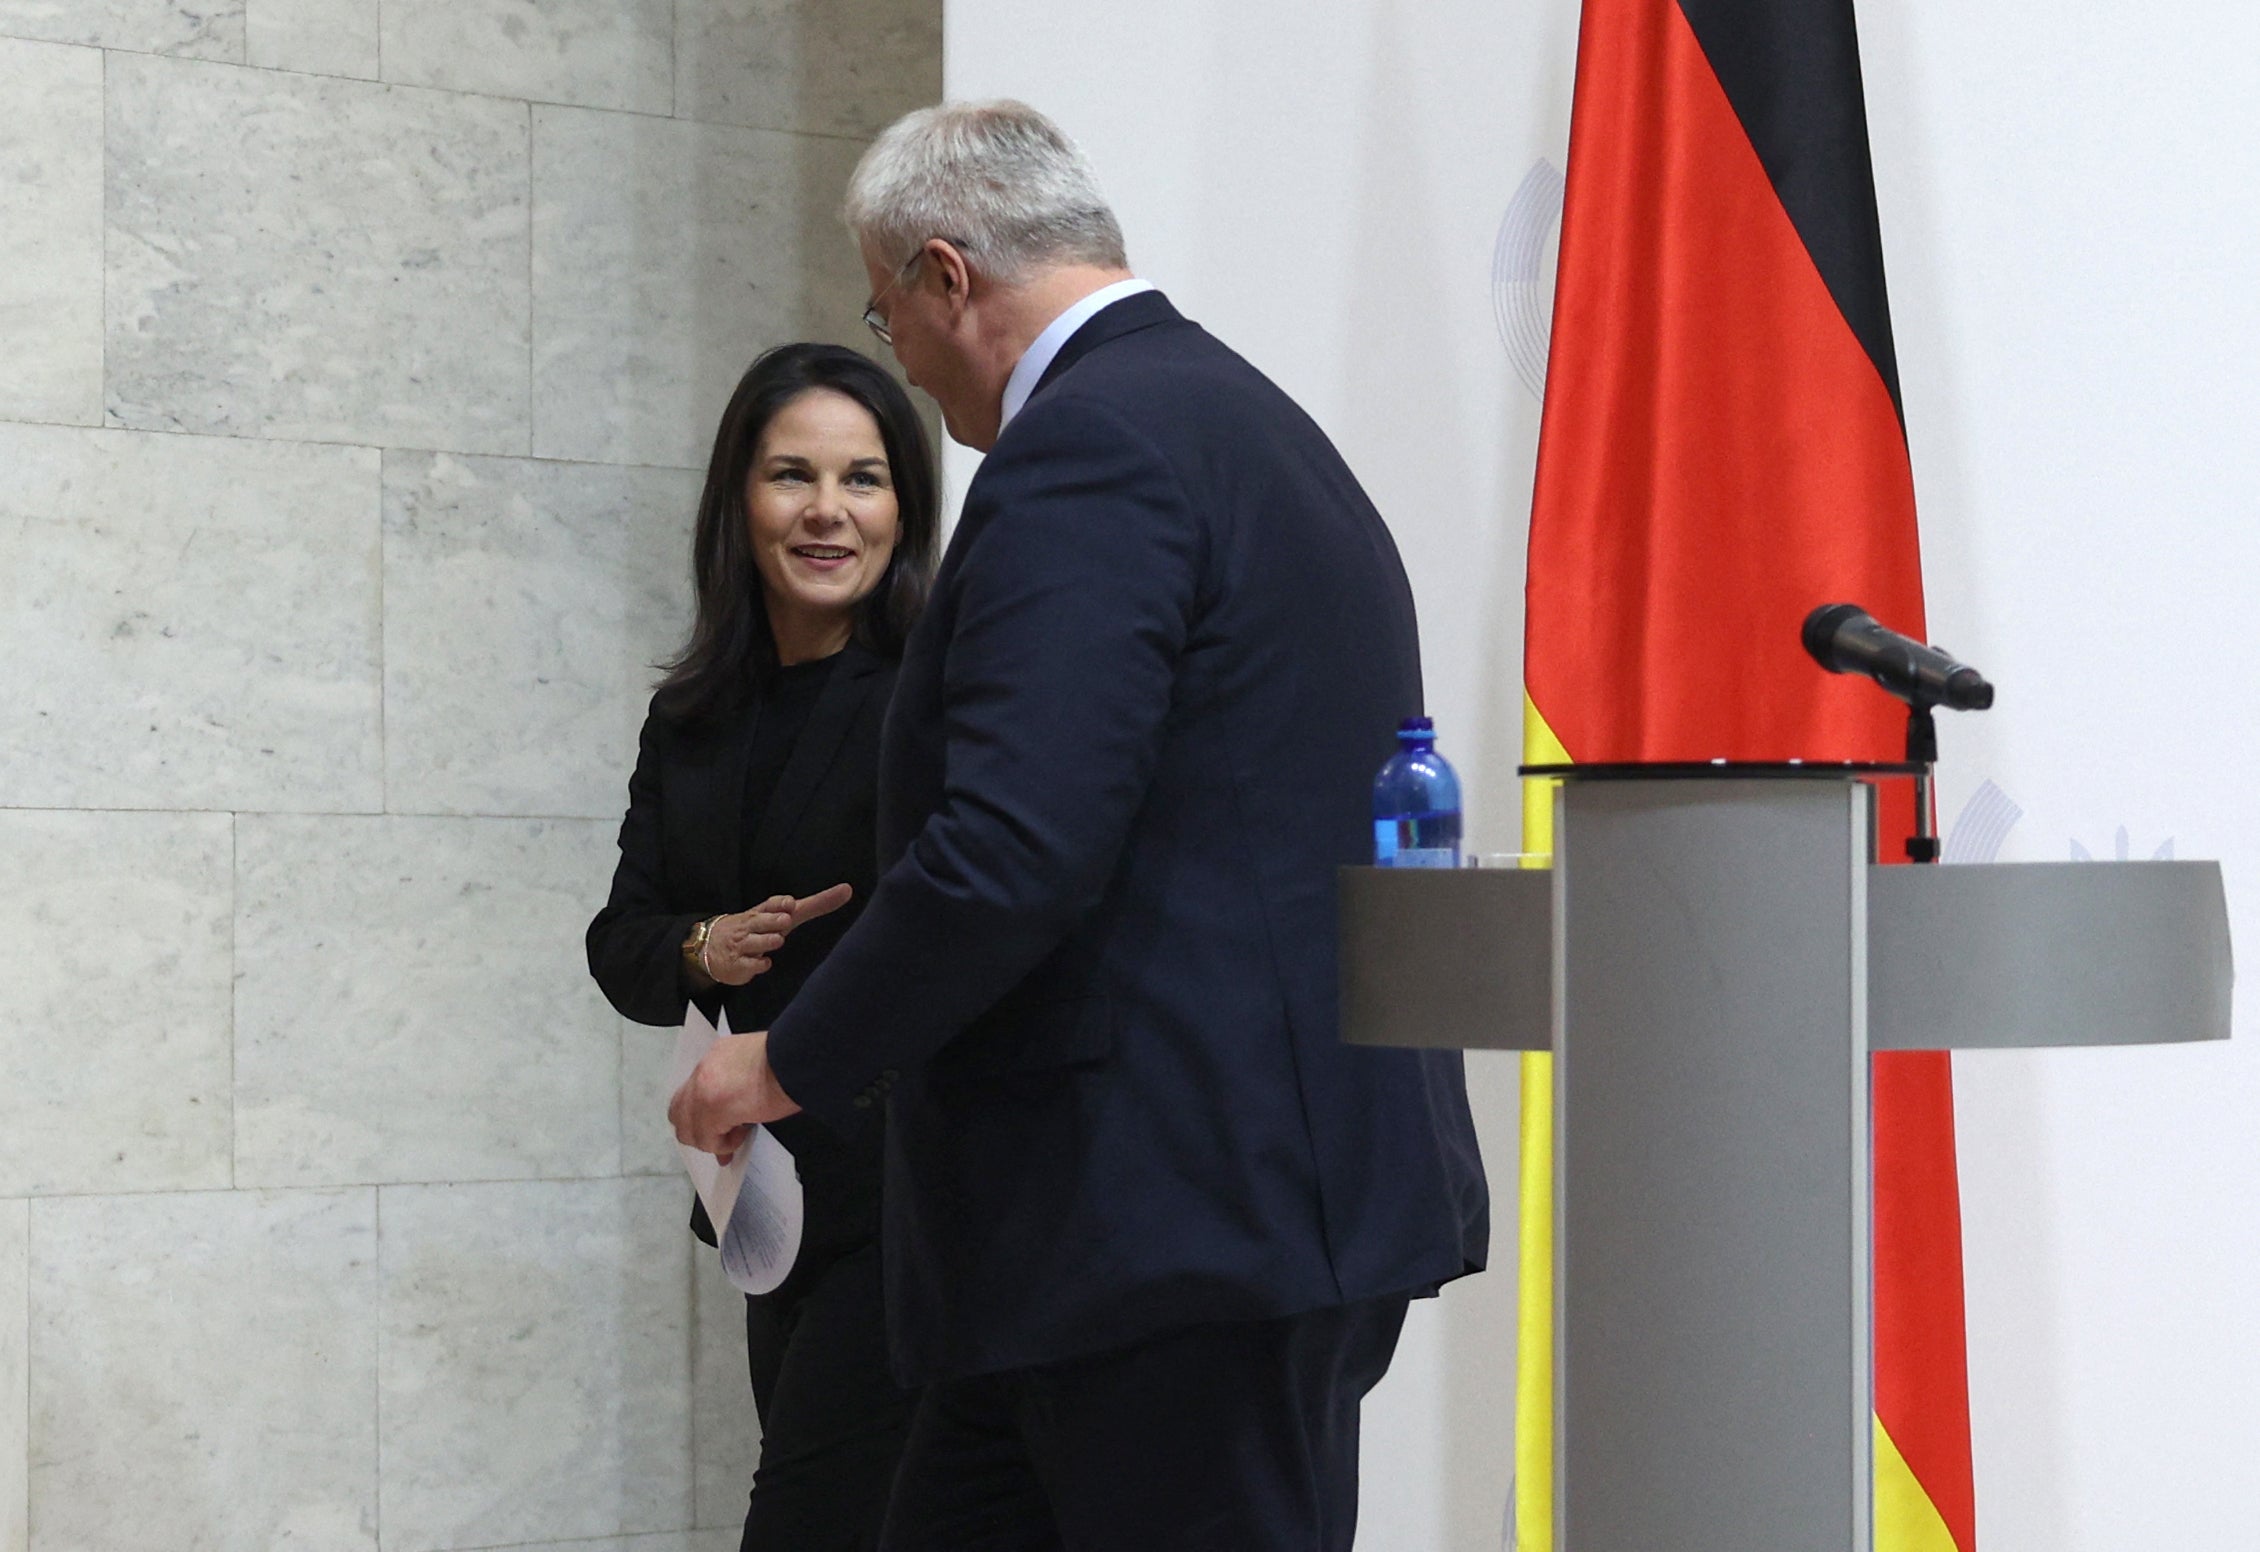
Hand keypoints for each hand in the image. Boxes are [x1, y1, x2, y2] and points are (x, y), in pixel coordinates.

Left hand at [670, 1028, 801, 1160]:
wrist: (798, 1058)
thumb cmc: (789, 1060)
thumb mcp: (758, 1065)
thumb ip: (740, 1086)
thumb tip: (739, 1117)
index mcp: (715, 1057)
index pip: (693, 1091)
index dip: (702, 1115)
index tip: (720, 1128)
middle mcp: (703, 1071)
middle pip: (678, 1112)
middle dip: (698, 1130)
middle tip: (724, 1137)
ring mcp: (702, 1091)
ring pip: (687, 1131)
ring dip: (712, 1140)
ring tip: (739, 1133)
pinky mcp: (711, 1110)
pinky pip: (707, 1141)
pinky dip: (724, 1146)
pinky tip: (743, 1135)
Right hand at [700, 883, 854, 985]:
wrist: (710, 945)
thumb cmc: (756, 927)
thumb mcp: (783, 914)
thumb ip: (815, 904)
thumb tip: (847, 890)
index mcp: (763, 912)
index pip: (771, 904)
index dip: (780, 904)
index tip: (790, 903)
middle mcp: (752, 925)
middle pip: (764, 921)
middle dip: (774, 921)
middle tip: (784, 921)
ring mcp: (743, 944)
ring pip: (758, 942)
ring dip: (769, 942)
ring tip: (776, 940)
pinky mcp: (737, 964)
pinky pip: (751, 965)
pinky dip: (759, 965)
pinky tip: (764, 962)